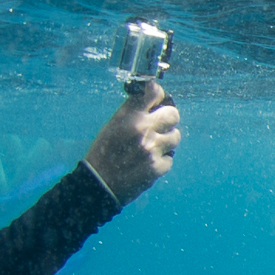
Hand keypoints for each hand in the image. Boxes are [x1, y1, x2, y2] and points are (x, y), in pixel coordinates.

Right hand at [82, 80, 179, 205]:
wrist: (99, 182)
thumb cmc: (104, 151)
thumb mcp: (113, 124)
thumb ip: (133, 110)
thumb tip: (150, 95)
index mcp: (130, 116)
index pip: (155, 93)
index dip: (158, 94)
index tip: (157, 100)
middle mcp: (143, 130)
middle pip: (173, 114)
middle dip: (168, 119)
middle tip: (161, 126)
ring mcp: (152, 149)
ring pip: (175, 136)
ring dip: (167, 141)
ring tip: (152, 147)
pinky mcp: (157, 167)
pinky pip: (170, 158)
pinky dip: (161, 161)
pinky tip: (148, 163)